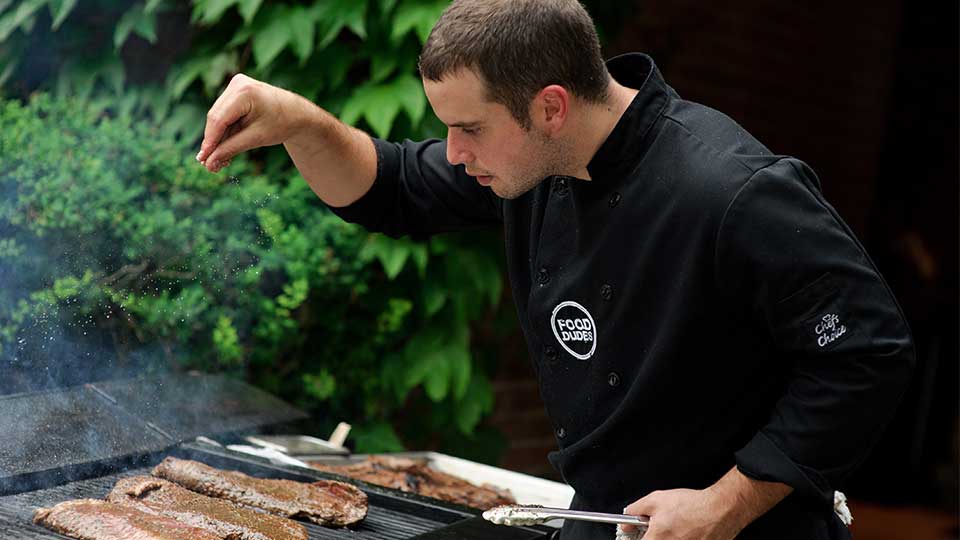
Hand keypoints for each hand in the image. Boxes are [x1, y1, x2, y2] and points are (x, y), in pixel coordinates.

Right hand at [196, 74, 314, 172]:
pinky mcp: (235, 92)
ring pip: (219, 118)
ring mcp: (236, 86)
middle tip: (209, 165)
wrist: (297, 114)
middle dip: (213, 142)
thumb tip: (209, 163)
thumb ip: (231, 149)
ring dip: (219, 139)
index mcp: (245, 92)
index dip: (210, 141)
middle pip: (216, 118)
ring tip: (219, 162)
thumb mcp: (256, 138)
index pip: (219, 119)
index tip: (203, 160)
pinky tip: (225, 149)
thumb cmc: (282, 124)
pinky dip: (225, 132)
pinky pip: (225, 115)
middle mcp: (237, 84)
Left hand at [622, 487, 742, 539]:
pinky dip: (684, 538)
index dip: (637, 538)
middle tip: (661, 529)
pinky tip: (688, 532)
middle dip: (655, 536)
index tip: (638, 535)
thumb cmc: (692, 505)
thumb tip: (625, 523)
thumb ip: (635, 511)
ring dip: (670, 537)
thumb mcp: (655, 500)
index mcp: (657, 539)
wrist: (721, 509)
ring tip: (678, 529)